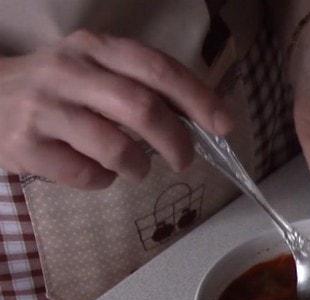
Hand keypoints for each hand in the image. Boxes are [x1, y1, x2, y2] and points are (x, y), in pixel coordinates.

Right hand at [0, 30, 232, 188]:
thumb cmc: (59, 90)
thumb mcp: (96, 70)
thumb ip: (143, 85)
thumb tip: (205, 118)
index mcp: (96, 48)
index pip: (158, 68)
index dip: (198, 98)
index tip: (224, 125)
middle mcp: (68, 72)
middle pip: (142, 108)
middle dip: (176, 141)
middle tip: (183, 160)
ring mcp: (43, 109)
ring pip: (116, 147)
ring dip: (139, 167)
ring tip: (137, 168)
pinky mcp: (25, 146)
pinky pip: (86, 175)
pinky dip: (103, 181)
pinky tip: (98, 172)